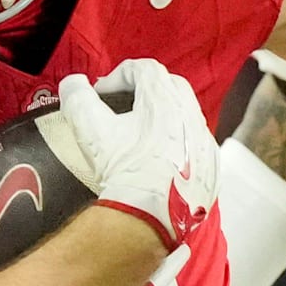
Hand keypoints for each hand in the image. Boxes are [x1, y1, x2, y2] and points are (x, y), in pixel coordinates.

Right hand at [57, 59, 218, 249]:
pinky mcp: (211, 169)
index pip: (144, 68)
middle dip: (145, 90)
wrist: (149, 217)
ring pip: (186, 116)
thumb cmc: (123, 170)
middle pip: (170, 86)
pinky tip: (159, 161)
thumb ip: (76, 97)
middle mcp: (191, 116)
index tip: (101, 93)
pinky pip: (195, 145)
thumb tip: (73, 84)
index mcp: (165, 99)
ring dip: (164, 117)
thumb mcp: (89, 128)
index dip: (118, 75)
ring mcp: (205, 143)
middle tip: (122, 106)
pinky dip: (178, 144)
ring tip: (139, 134)